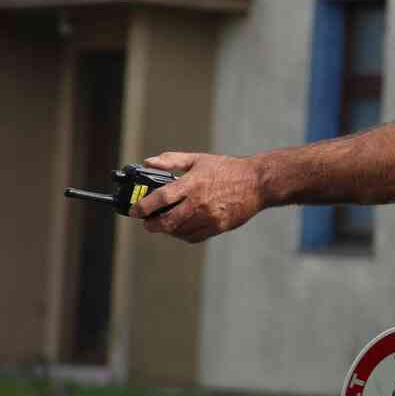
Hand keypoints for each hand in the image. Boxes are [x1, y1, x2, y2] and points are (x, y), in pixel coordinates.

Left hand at [130, 152, 264, 243]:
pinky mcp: (218, 227)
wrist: (258, 183)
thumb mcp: (199, 159)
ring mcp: (209, 217)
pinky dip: (182, 234)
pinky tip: (181, 227)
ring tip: (164, 223)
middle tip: (147, 222)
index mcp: (193, 183)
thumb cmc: (228, 169)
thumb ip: (172, 160)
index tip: (134, 210)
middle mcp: (200, 202)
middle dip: (151, 224)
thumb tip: (148, 162)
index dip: (143, 206)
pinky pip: (193, 237)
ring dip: (167, 229)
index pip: (161, 198)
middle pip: (167, 221)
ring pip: (179, 231)